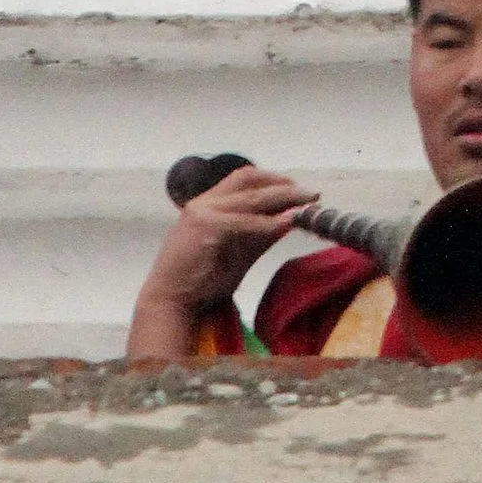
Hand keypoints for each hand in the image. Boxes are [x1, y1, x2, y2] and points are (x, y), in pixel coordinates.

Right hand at [125, 166, 316, 357]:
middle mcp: (204, 202)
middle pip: (249, 179)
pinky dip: (269, 222)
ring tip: (305, 204)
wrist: (171, 303)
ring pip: (250, 197)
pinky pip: (244, 221)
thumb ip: (261, 233)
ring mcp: (203, 212)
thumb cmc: (202, 281)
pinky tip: (286, 225)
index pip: (244, 179)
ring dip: (283, 198)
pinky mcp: (205, 228)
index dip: (273, 179)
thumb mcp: (237, 252)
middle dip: (283, 184)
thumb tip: (291, 218)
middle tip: (310, 194)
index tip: (298, 188)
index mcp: (209, 204)